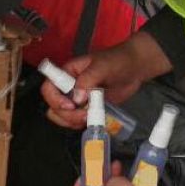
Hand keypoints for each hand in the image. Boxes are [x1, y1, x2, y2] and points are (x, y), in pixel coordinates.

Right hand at [40, 32, 171, 128]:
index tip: (71, 105)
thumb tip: (77, 99)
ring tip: (90, 117)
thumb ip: (87, 80)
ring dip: (72, 121)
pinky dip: (81, 124)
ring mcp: (78, 100)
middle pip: (54, 106)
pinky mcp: (88, 109)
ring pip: (62, 116)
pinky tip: (94, 120)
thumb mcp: (102, 67)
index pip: (49, 87)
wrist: (135, 68)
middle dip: (66, 114)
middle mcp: (69, 87)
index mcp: (68, 73)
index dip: (54, 99)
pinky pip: (76, 121)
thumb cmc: (117, 61)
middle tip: (85, 114)